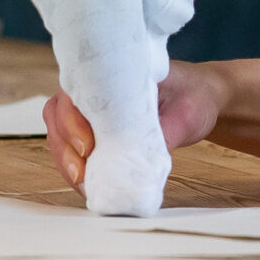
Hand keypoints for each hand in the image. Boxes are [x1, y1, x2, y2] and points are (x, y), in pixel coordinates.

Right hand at [45, 62, 226, 190]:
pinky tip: (88, 186)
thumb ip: (165, 135)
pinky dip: (77, 168)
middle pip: (59, 115)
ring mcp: (93, 112)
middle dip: (65, 147)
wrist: (201, 99)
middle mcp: (95, 89)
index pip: (77, 92)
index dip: (73, 120)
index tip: (88, 146)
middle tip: (81, 175)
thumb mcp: (186, 113)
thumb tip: (142, 165)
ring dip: (66, 161)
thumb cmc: (193, 96)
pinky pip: (75, 149)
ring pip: (62, 134)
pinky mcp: (98, 132)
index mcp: (113, 73)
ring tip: (84, 186)